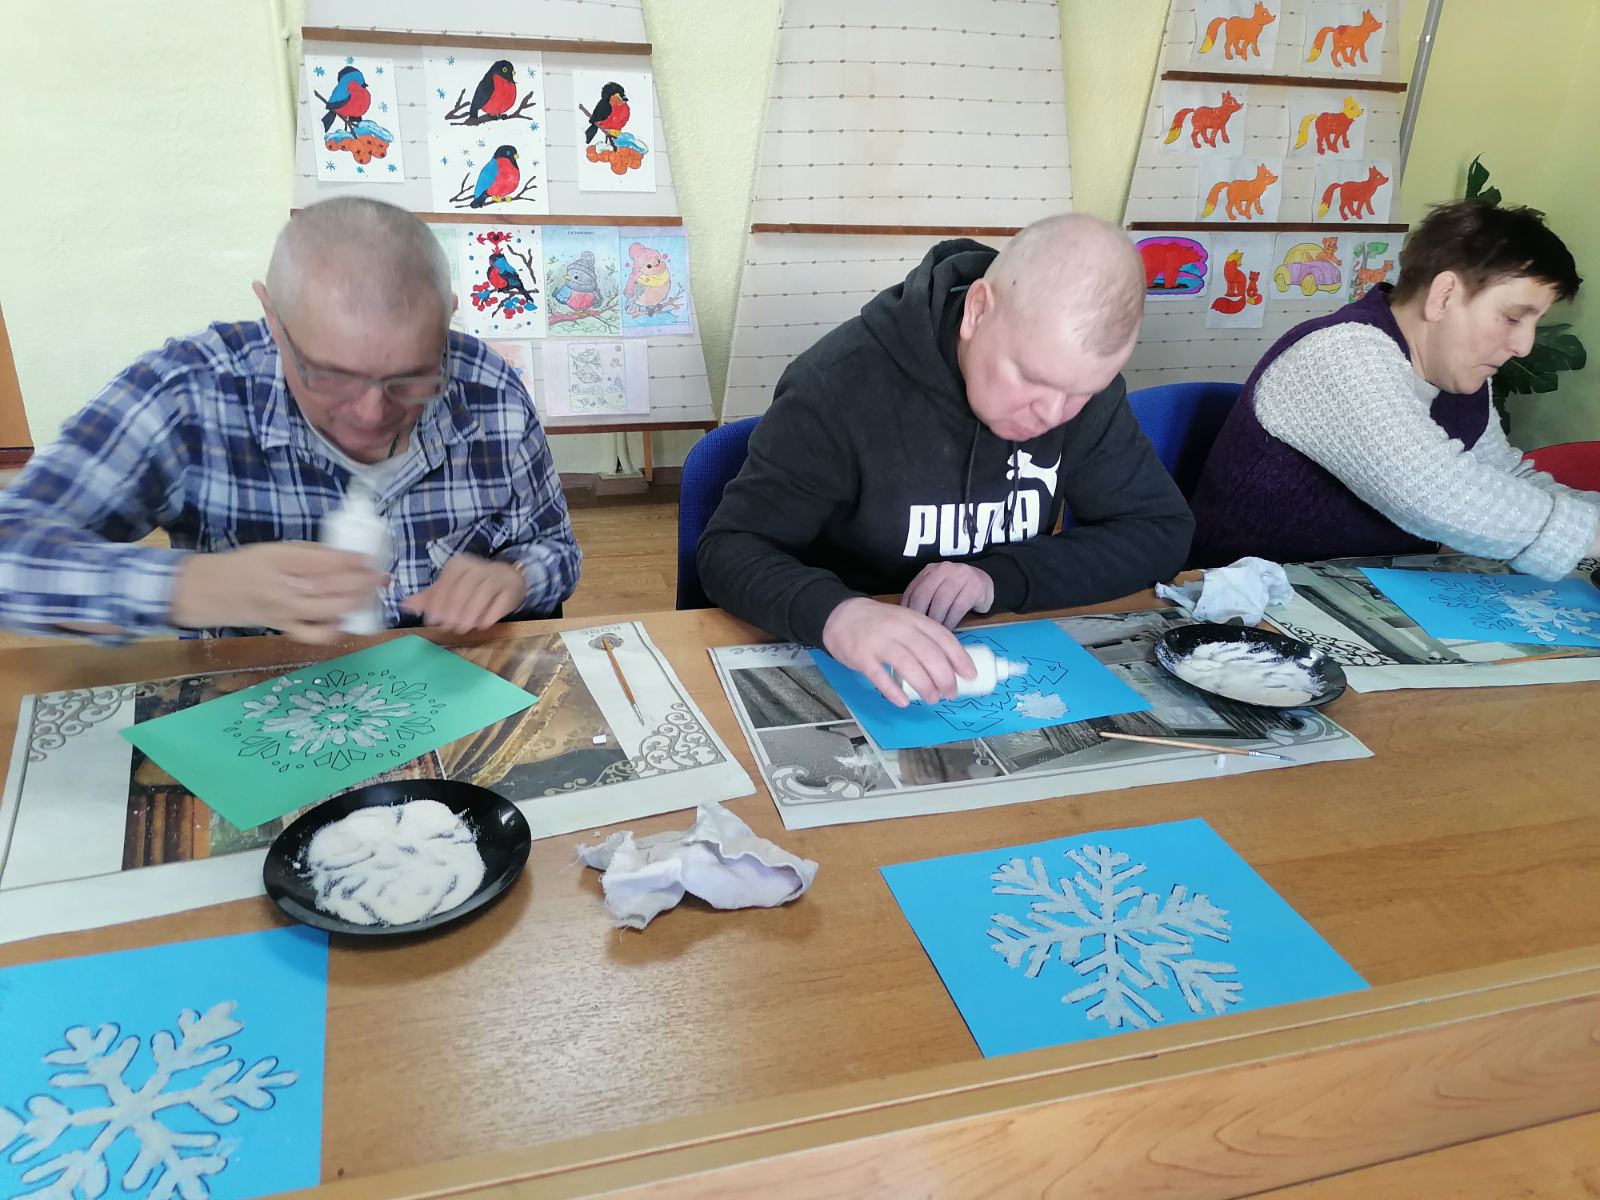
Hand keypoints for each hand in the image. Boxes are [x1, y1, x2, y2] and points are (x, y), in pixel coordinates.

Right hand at [170, 543, 387, 643]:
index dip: (348, 561)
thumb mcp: (274, 549)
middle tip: (379, 576)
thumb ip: (308, 553)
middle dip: (360, 582)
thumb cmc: (246, 565)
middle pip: (328, 586)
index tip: (368, 559)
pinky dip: (333, 629)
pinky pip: (312, 634)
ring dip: (355, 602)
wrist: (210, 591)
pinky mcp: (283, 628)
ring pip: (326, 610)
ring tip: (371, 594)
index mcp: (277, 560)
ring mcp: (283, 612)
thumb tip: (346, 557)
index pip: (319, 562)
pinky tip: (347, 619)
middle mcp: (281, 587)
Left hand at [401, 552, 527, 633]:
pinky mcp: (510, 588)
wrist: (509, 579)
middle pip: (463, 589)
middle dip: (453, 610)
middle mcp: (478, 566)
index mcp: (459, 564)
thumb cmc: (475, 586)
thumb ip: (430, 597)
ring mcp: (497, 576)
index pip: (445, 583)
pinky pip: (498, 604)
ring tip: (462, 628)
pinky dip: (488, 616)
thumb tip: (404, 604)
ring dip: (470, 615)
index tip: (432, 621)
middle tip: (448, 627)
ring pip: (481, 595)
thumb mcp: (451, 588)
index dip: (437, 603)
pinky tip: (481, 625)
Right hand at [822, 597, 975, 706]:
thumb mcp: (904, 620)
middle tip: (950, 693)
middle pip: (929, 654)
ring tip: (932, 698)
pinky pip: (880, 676)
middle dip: (945, 677)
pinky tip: (903, 701)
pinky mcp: (862, 656)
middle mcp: (899, 629)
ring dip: (924, 685)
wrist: (840, 615)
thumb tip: (949, 664)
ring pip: (908, 665)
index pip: (942, 638)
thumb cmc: (878, 623)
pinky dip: (893, 690)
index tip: (970, 675)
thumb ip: (923, 637)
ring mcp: (879, 642)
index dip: (959, 658)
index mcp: (913, 619)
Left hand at [902, 562, 994, 627]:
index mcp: (930, 570)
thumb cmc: (957, 591)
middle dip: (920, 616)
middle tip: (920, 631)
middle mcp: (944, 569)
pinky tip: (949, 630)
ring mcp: (960, 576)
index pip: (913, 590)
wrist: (984, 583)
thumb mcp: (937, 588)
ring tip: (935, 632)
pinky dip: (951, 621)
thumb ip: (924, 598)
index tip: (908, 625)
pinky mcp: (974, 586)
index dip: (908, 610)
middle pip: (924, 594)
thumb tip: (907, 619)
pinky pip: (958, 607)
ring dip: (936, 620)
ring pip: (941, 601)